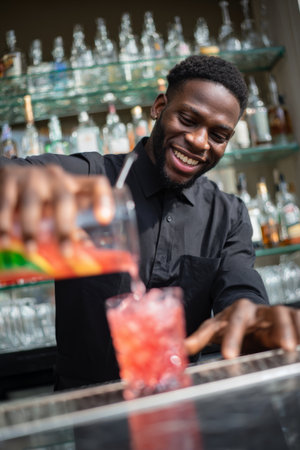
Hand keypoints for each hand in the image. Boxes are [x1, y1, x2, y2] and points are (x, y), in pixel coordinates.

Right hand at [0, 165, 114, 252]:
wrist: (5, 176)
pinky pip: (6, 204)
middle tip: (66, 252)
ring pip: (33, 204)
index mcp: (73, 185)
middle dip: (65, 227)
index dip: (104, 199)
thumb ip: (71, 228)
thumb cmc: (40, 199)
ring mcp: (31, 177)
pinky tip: (4, 241)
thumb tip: (87, 254)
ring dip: (31, 230)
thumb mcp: (57, 207)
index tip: (104, 220)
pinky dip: (4, 224)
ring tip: (31, 251)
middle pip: (64, 200)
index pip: (96, 184)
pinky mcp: (9, 179)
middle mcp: (56, 179)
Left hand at [184, 298, 299, 358]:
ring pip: (282, 315)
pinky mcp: (288, 318)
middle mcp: (255, 309)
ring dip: (288, 329)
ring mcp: (272, 313)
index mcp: (235, 311)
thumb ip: (200, 338)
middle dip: (274, 331)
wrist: (249, 316)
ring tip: (291, 348)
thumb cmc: (230, 324)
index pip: (231, 323)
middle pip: (266, 317)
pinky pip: (298, 318)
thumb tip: (180, 348)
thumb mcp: (214, 329)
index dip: (231, 338)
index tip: (229, 356)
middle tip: (276, 347)